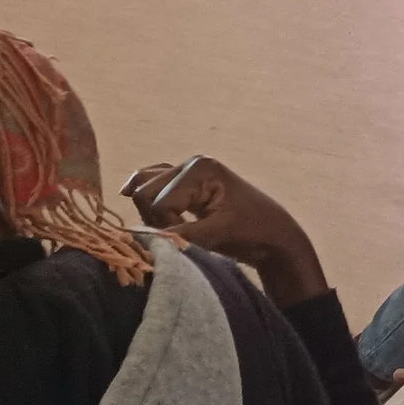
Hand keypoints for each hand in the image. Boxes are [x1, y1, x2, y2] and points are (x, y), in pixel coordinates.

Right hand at [122, 156, 327, 307]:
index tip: (187, 240)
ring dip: (150, 212)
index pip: (157, 201)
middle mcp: (190, 164)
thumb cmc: (251, 232)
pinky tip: (130, 198)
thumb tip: (146, 238)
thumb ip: (181, 235)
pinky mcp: (187, 185)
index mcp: (199, 169)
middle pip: (145, 190)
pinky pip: (153, 183)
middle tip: (178, 236)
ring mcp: (187, 172)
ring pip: (145, 186)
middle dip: (155, 218)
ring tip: (172, 229)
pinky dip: (145, 195)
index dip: (166, 226)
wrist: (274, 235)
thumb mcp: (217, 234)